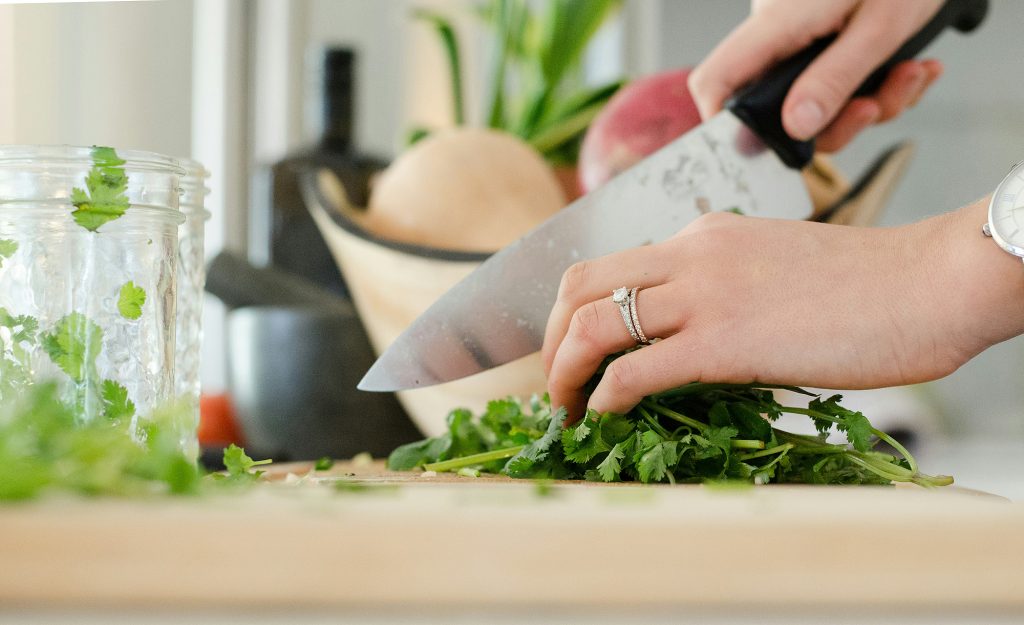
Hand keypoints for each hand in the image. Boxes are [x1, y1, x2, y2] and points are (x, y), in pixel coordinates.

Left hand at [542, 198, 1023, 422]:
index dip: (570, 312)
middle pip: (578, 287)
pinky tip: (604, 416)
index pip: (606, 266)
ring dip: (563, 374)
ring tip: (565, 410)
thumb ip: (720, 288)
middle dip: (549, 340)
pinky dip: (604, 397)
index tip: (570, 352)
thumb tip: (684, 338)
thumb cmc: (865, 286)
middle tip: (554, 384)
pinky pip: (635, 371)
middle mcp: (689, 254)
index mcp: (700, 236)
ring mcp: (703, 295)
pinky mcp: (724, 342)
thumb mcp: (771, 266)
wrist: (928, 283)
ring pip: (592, 325)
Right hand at [688, 0, 944, 151]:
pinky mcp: (825, 40)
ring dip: (871, 102)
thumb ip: (835, 78)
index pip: (716, 80)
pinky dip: (879, 85)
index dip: (723, 123)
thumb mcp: (881, 26)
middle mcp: (779, 33)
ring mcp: (801, 38)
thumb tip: (796, 127)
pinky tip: (910, 66)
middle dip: (838, 122)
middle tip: (877, 106)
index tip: (759, 152)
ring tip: (912, 74)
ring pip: (817, 102)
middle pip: (778, 108)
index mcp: (777, 22)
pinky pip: (838, 83)